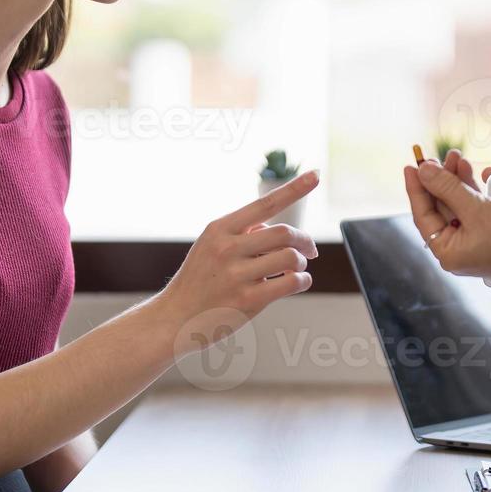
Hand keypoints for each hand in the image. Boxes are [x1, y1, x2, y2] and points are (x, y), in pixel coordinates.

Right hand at [159, 171, 320, 346]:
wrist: (174, 317)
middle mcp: (227, 248)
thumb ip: (243, 233)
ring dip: (302, 263)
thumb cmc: (200, 279)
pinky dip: (302, 280)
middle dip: (305, 240)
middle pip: (285, 232)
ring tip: (296, 270)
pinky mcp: (247, 300)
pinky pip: (291, 282)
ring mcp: (236, 274)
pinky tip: (299, 282)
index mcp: (220, 228)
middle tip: (311, 251)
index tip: (315, 175)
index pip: (265, 203)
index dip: (294, 188)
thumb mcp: (211, 246)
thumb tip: (281, 231)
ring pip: (290, 257)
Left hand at [403, 159, 490, 278]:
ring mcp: (470, 240)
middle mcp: (455, 249)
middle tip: (436, 156)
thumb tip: (423, 170)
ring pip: (454, 204)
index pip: (423, 215)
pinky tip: (465, 168)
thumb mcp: (477, 208)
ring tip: (454, 155)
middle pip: (438, 207)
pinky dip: (467, 188)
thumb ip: (447, 187)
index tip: (411, 165)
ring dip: (453, 180)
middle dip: (438, 179)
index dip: (416, 188)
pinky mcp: (485, 232)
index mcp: (447, 252)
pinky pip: (469, 207)